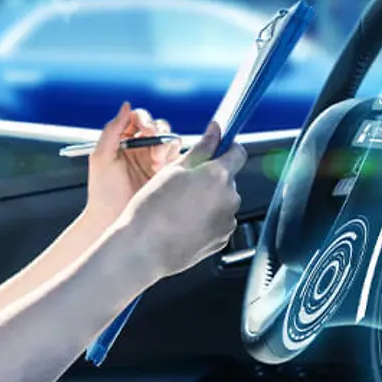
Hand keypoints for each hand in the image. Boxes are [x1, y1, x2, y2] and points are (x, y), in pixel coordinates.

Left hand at [85, 101, 182, 226]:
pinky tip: (166, 168)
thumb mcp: (101, 157)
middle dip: (159, 132)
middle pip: (159, 127)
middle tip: (153, 148)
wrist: (112, 220)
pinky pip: (181, 158)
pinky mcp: (169, 174)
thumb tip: (126, 106)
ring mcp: (156, 160)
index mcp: (124, 140)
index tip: (145, 130)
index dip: (144, 120)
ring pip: (171, 140)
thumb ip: (112, 130)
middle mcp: (142, 147)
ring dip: (168, 145)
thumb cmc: (103, 191)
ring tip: (157, 163)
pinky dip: (178, 158)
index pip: (139, 118)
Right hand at [120, 121, 247, 282]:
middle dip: (212, 179)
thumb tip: (216, 131)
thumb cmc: (152, 209)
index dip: (227, 149)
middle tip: (184, 185)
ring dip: (209, 201)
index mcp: (218, 175)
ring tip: (180, 209)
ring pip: (223, 202)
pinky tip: (184, 224)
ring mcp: (227, 221)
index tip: (217, 150)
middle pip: (228, 179)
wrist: (143, 249)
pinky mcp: (222, 240)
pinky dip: (207, 220)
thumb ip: (201, 148)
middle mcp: (230, 198)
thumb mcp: (173, 170)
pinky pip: (219, 222)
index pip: (238, 152)